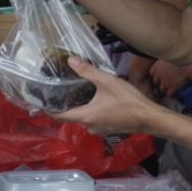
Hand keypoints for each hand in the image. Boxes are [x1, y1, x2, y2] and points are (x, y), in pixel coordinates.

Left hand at [53, 56, 174, 135]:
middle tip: (59, 90)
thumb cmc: (128, 100)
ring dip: (79, 107)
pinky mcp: (109, 129)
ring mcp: (100, 130)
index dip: (48, 109)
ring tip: (76, 92)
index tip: (40, 101)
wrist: (151, 118)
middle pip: (71, 116)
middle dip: (65, 105)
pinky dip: (90, 111)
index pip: (59, 116)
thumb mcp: (107, 81)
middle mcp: (89, 127)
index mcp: (85, 116)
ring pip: (84, 118)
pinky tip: (94, 100)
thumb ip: (87, 71)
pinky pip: (94, 120)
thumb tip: (70, 60)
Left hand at [150, 59, 190, 97]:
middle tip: (166, 82)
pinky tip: (176, 92)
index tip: (161, 74)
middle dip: (160, 82)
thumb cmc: (180, 57)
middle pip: (156, 82)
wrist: (188, 64)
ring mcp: (165, 83)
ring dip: (165, 89)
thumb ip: (165, 59)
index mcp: (157, 66)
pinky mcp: (172, 88)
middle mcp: (159, 76)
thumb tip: (167, 57)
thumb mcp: (169, 55)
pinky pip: (169, 94)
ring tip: (170, 88)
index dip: (156, 74)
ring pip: (162, 90)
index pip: (152, 72)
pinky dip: (172, 94)